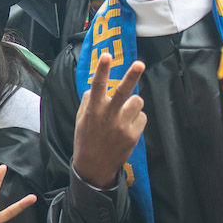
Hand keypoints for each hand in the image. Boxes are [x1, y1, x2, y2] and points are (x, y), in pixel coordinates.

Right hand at [71, 54, 146, 188]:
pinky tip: (127, 128)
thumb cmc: (86, 139)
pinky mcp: (133, 135)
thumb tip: (96, 87)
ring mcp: (122, 126)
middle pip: (122, 92)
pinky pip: (142, 117)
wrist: (94, 167)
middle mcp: (108, 116)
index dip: (101, 69)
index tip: (105, 55)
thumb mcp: (80, 119)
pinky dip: (136, 119)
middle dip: (131, 76)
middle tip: (139, 63)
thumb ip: (88, 101)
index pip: (97, 86)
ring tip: (124, 113)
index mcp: (93, 110)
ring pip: (137, 101)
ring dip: (133, 103)